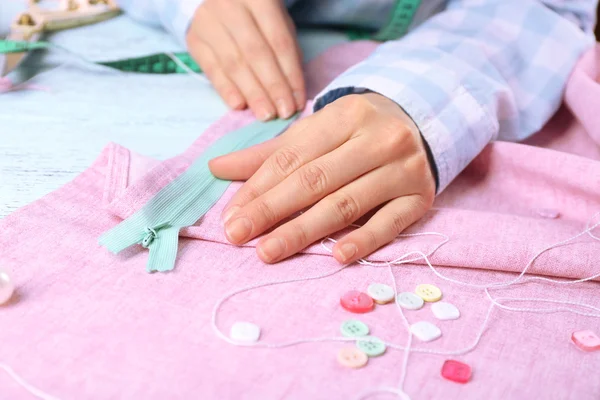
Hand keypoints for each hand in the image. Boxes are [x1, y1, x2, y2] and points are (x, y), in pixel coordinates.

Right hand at [186, 0, 304, 120]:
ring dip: (252, 93)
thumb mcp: (276, 20)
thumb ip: (285, 49)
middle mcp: (231, 8)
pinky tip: (239, 106)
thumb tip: (293, 89)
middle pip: (256, 54)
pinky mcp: (194, 39)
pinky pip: (212, 69)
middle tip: (283, 112)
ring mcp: (209, 22)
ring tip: (266, 114)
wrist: (213, 0)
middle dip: (273, 87)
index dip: (290, 75)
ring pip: (234, 64)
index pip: (279, 42)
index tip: (298, 100)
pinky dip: (227, 90)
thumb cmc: (253, 14)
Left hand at [209, 93, 435, 263]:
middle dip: (272, 210)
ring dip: (304, 231)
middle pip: (315, 180)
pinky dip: (364, 241)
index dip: (258, 188)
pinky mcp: (419, 197)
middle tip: (237, 236)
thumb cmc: (357, 131)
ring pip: (346, 204)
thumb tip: (216, 168)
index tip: (232, 217)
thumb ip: (270, 154)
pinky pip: (389, 223)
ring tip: (269, 252)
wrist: (421, 123)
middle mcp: (377, 138)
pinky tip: (336, 256)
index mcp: (345, 115)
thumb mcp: (316, 132)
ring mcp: (402, 168)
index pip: (293, 158)